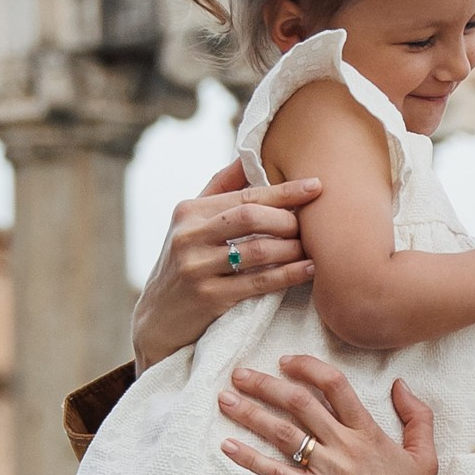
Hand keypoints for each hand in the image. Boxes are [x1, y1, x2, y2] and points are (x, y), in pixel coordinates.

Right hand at [130, 166, 321, 368]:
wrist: (159, 318)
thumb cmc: (185, 263)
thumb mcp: (191, 223)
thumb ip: (219, 190)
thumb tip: (246, 157)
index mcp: (189, 211)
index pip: (245, 195)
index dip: (284, 191)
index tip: (316, 186)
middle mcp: (190, 236)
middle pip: (251, 217)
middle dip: (287, 220)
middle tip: (308, 226)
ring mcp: (197, 268)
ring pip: (258, 250)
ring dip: (292, 248)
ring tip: (311, 248)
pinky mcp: (209, 297)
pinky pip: (259, 282)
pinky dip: (288, 274)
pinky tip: (308, 269)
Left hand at [217, 356, 450, 474]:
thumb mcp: (425, 456)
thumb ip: (417, 417)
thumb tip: (400, 385)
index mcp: (369, 432)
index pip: (334, 385)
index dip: (307, 367)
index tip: (285, 361)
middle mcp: (345, 447)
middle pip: (299, 402)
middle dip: (265, 383)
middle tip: (240, 374)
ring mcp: (328, 472)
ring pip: (282, 432)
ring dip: (250, 412)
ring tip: (225, 399)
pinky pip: (275, 473)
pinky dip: (249, 458)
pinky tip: (227, 445)